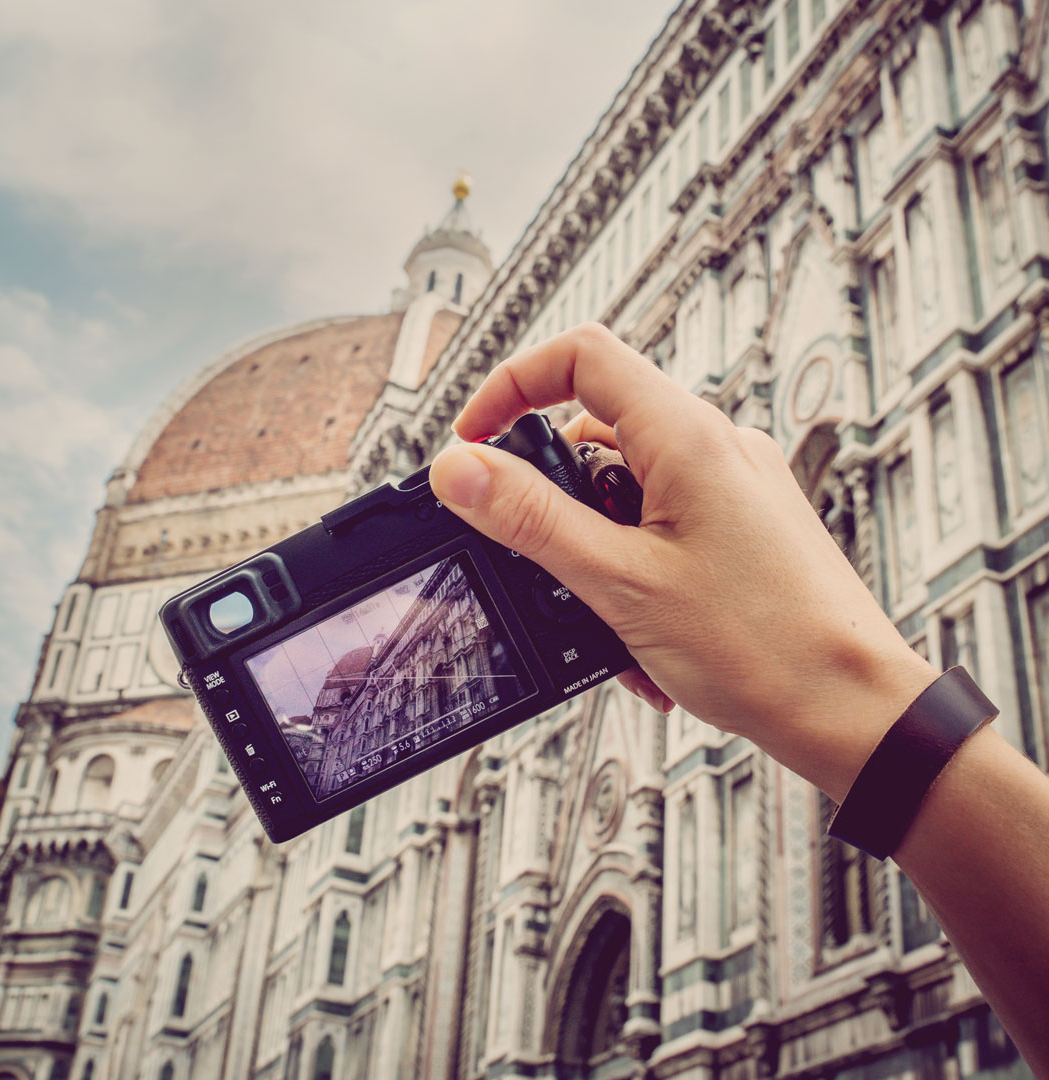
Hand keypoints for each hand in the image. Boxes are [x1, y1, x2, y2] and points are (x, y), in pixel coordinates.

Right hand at [428, 324, 935, 800]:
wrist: (851, 708)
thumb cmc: (765, 647)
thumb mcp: (620, 582)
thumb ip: (531, 519)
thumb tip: (459, 469)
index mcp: (689, 437)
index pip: (582, 357)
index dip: (512, 386)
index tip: (474, 441)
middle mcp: (718, 447)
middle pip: (598, 429)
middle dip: (553, 495)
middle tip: (543, 558)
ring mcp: (734, 487)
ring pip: (627, 487)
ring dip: (596, 548)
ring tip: (608, 619)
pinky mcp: (742, 527)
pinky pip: (663, 524)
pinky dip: (633, 568)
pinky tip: (642, 635)